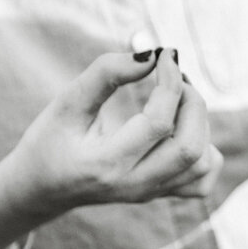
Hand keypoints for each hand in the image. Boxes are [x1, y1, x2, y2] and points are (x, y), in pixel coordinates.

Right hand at [0, 48, 222, 218]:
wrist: (41, 187)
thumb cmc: (50, 140)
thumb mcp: (67, 102)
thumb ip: (106, 74)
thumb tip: (151, 53)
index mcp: (107, 164)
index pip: (159, 123)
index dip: (170, 81)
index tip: (164, 54)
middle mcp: (133, 185)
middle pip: (190, 148)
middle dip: (192, 101)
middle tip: (173, 76)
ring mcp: (149, 194)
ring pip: (202, 164)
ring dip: (199, 123)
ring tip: (175, 99)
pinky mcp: (159, 195)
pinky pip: (202, 182)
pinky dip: (206, 152)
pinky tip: (181, 130)